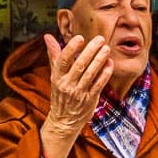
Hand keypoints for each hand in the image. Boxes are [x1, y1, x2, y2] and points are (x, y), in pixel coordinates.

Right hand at [40, 34, 113, 157]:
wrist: (64, 120)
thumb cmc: (60, 94)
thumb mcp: (54, 75)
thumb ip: (53, 55)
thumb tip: (47, 36)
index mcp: (57, 77)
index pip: (63, 60)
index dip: (71, 48)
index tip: (80, 37)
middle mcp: (67, 84)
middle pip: (80, 65)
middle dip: (90, 51)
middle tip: (100, 39)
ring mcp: (79, 93)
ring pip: (91, 74)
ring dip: (100, 60)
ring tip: (106, 48)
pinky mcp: (90, 99)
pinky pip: (99, 84)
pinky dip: (105, 73)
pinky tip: (110, 63)